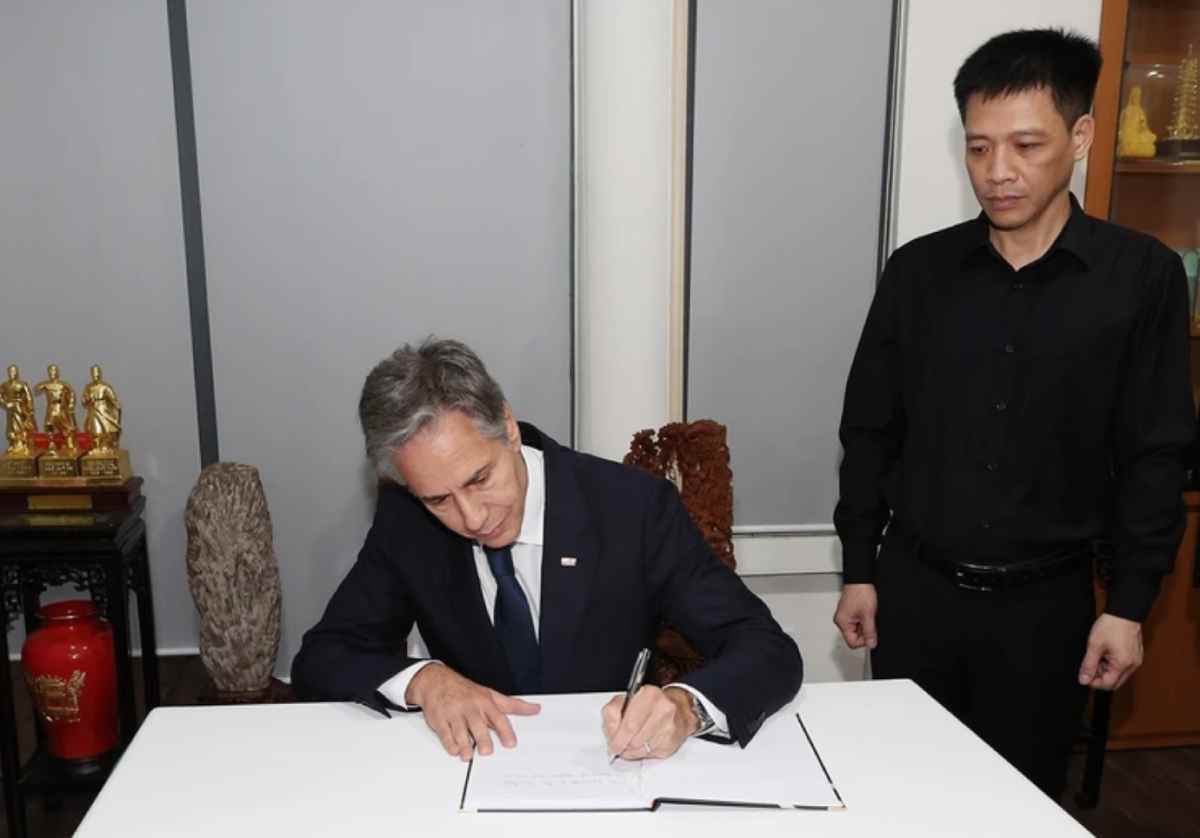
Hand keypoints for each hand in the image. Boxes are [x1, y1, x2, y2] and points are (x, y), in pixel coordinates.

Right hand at [406, 663, 539, 759]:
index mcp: (484, 702)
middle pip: (477, 725)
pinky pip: (445, 733)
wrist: (435, 681)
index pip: (498, 717)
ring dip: (464, 745)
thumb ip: (513, 704)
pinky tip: (455, 750)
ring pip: (459, 731)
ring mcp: (454, 713)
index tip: (510, 743)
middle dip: (482, 738)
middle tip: (487, 751)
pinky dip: (449, 743)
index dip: (505, 731)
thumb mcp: (490, 694)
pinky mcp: (439, 720)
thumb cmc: (465, 691)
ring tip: (468, 755)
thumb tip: (535, 709)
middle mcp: (470, 708)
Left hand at [601, 685, 695, 760]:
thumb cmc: (649, 706)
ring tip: (630, 743)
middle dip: (623, 746)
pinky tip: (643, 744)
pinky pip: (650, 754)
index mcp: (649, 694)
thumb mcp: (625, 701)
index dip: (617, 737)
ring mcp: (670, 726)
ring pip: (641, 749)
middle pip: (635, 739)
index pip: (629, 724)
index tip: (612, 743)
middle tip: (617, 747)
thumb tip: (611, 732)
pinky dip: (642, 752)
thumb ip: (613, 712)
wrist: (678, 711)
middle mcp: (662, 708)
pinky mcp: (672, 741)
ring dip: (632, 750)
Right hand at [833, 583, 878, 649]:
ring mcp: (844, 616)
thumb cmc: (860, 592)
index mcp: (842, 622)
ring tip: (867, 614)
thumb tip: (871, 644)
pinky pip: (856, 623)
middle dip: (864, 631)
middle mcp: (841, 620)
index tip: (871, 634)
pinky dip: (863, 620)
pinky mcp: (849, 612)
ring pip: (856, 630)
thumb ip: (869, 631)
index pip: (852, 643)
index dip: (864, 640)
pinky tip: (865, 612)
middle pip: (854, 637)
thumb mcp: (868, 615)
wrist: (860, 580)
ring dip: (864, 625)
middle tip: (869, 620)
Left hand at [1078, 614, 1143, 690]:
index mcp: (1122, 665)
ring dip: (1106, 670)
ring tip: (1098, 655)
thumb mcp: (1094, 645)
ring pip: (1119, 675)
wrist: (1124, 612)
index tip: (1084, 675)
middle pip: (1115, 682)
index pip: (1108, 684)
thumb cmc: (1111, 626)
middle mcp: (1132, 666)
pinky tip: (1105, 653)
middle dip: (1100, 677)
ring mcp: (1136, 661)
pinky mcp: (1136, 656)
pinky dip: (1113, 664)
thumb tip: (1083, 680)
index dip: (1094, 683)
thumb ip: (1088, 665)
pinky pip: (1124, 667)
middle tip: (1090, 665)